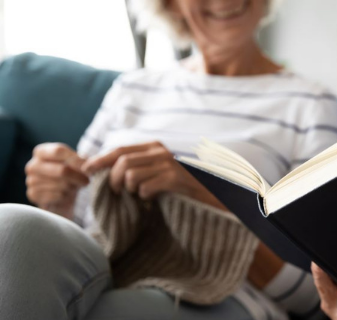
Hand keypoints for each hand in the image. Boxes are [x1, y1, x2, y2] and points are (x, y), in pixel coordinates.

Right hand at [25, 143, 88, 218]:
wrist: (61, 195)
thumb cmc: (70, 174)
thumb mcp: (77, 163)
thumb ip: (84, 161)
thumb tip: (92, 164)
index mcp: (41, 151)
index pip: (59, 151)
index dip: (77, 159)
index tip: (89, 166)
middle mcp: (33, 165)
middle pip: (62, 170)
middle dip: (79, 176)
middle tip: (87, 180)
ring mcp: (31, 181)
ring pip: (62, 185)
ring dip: (73, 187)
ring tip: (73, 186)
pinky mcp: (34, 195)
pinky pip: (58, 196)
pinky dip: (67, 196)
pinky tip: (65, 194)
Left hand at [82, 141, 224, 206]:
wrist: (214, 194)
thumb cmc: (182, 186)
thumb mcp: (159, 171)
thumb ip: (140, 166)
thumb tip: (107, 171)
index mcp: (155, 147)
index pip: (120, 149)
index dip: (100, 159)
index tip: (86, 169)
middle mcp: (161, 152)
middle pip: (122, 162)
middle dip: (113, 180)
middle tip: (117, 193)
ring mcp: (169, 164)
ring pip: (130, 175)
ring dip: (130, 190)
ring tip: (139, 196)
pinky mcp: (174, 179)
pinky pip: (145, 187)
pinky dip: (144, 196)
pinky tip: (152, 200)